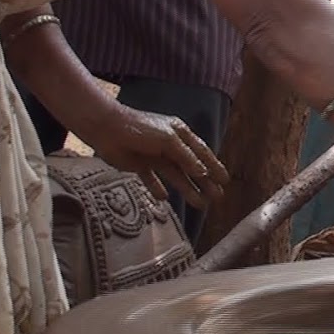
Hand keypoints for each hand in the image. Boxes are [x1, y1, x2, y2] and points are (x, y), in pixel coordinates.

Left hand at [73, 101, 228, 208]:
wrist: (107, 129)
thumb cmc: (141, 128)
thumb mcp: (168, 140)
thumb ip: (186, 156)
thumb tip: (203, 172)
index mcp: (180, 134)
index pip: (201, 152)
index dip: (214, 166)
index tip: (225, 180)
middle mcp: (170, 145)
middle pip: (191, 167)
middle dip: (205, 183)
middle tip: (218, 197)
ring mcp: (155, 156)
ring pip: (175, 176)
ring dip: (187, 189)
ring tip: (200, 204)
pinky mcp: (139, 165)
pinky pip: (152, 179)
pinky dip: (157, 188)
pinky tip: (163, 198)